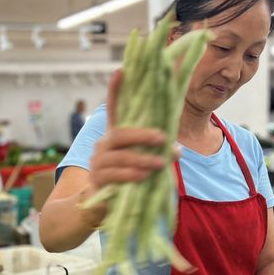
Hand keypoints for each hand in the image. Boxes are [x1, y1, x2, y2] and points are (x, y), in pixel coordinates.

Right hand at [88, 70, 167, 191]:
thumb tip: (176, 149)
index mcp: (116, 135)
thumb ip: (157, 153)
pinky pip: (114, 174)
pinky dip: (131, 174)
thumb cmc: (128, 177)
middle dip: (142, 135)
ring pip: (119, 155)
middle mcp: (104, 143)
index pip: (114, 108)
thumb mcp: (143, 160)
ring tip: (160, 164)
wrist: (102, 204)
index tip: (121, 70)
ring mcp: (98, 160)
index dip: (115, 90)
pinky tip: (144, 176)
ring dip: (142, 159)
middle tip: (162, 139)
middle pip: (120, 133)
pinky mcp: (97, 178)